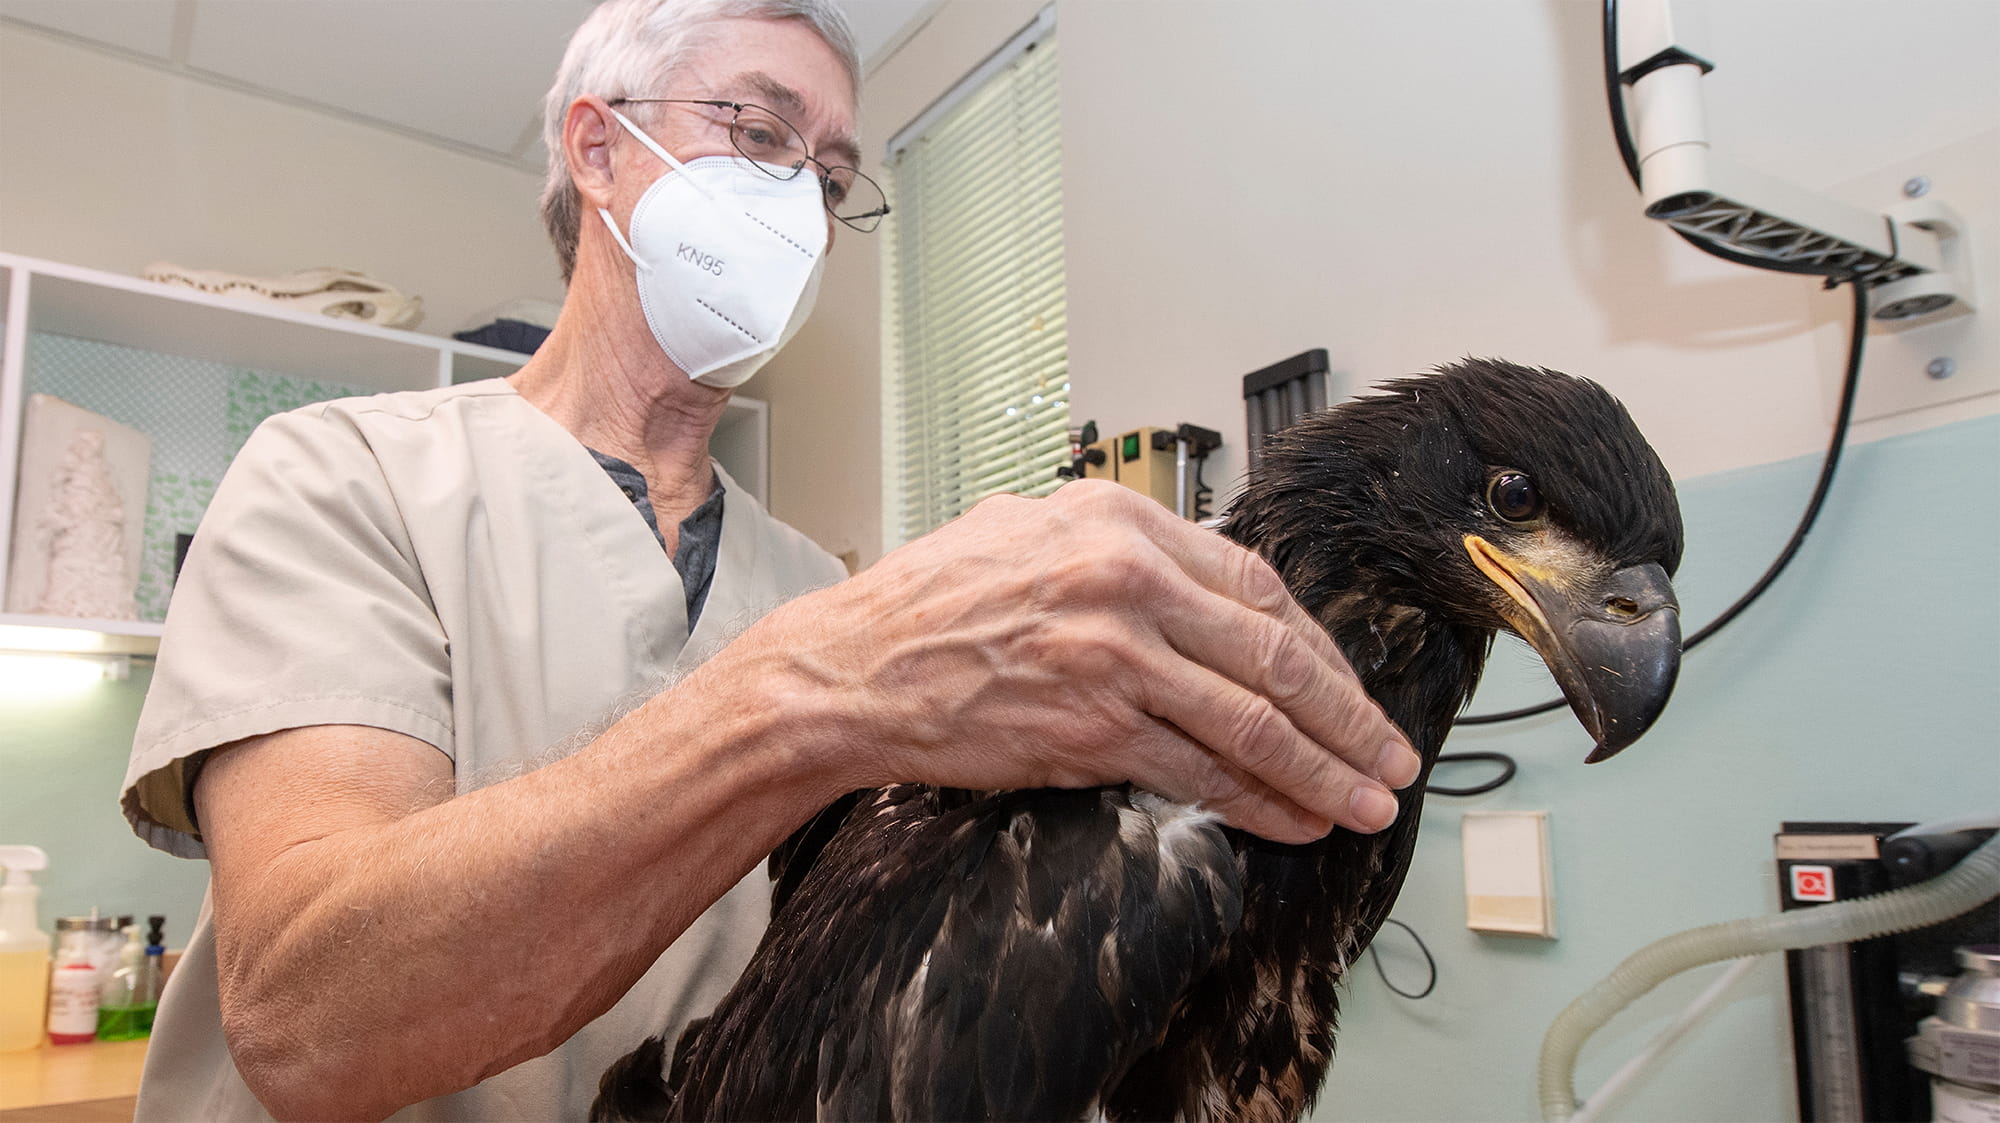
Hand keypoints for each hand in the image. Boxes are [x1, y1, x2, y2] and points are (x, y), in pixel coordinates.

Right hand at [750, 481, 1417, 842]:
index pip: (1256, 583)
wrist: (848, 669)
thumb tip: (1195, 585)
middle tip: (1392, 756)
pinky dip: (1256, 801)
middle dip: (1348, 716)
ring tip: (1365, 802)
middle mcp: (1124, 576)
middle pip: (1275, 653)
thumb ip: (1117, 548)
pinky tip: (1292, 821)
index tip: (1347, 688)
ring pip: (1252, 719)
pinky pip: (1198, 768)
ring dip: (1322, 770)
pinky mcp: (1089, 725)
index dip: (1318, 648)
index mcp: (1117, 519)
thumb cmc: (927, 605)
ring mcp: (1111, 652)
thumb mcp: (1026, 532)